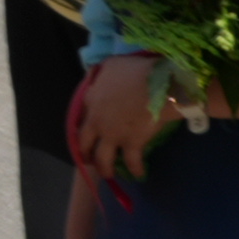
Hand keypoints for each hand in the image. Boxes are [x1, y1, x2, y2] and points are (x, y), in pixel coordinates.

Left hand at [67, 52, 170, 182]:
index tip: (87, 131)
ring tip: (109, 174)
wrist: (157, 85)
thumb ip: (102, 74)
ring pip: (103, 159)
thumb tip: (99, 76)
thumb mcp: (112, 65)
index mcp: (91, 101)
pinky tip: (139, 174)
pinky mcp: (132, 144)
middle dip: (85, 153)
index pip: (80, 117)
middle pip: (84, 143)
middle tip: (88, 159)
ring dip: (105, 168)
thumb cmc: (136, 70)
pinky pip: (132, 162)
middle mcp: (98, 122)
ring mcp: (114, 135)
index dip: (84, 125)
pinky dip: (136, 169)